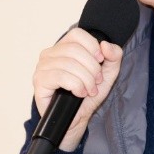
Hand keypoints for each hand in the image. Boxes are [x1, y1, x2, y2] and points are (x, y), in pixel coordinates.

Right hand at [32, 29, 123, 150]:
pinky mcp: (39, 82)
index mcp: (64, 47)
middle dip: (92, 68)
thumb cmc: (88, 95)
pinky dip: (76, 85)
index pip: (77, 34)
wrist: (76, 119)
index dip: (92, 46)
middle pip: (75, 49)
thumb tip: (105, 44)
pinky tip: (79, 93)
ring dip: (86, 79)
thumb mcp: (107, 73)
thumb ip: (114, 56)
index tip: (100, 61)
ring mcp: (42, 67)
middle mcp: (50, 54)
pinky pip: (60, 76)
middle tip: (96, 82)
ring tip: (89, 90)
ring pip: (69, 63)